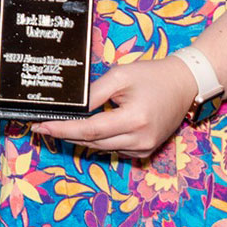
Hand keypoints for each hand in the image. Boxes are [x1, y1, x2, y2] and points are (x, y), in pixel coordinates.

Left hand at [32, 55, 196, 158]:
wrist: (184, 85)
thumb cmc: (152, 76)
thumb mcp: (120, 76)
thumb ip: (94, 94)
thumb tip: (71, 108)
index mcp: (135, 119)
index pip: (90, 129)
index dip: (64, 129)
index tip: (43, 126)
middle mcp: (140, 139)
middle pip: (93, 142)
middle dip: (66, 134)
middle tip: (43, 125)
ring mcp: (144, 148)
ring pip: (101, 147)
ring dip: (81, 137)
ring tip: (60, 126)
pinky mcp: (145, 150)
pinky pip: (114, 147)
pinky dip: (99, 139)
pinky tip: (87, 129)